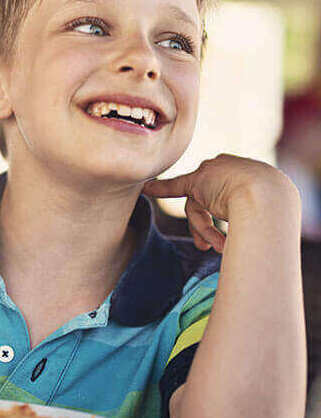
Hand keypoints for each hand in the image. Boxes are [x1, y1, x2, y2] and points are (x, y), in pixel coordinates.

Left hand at [142, 153, 297, 253]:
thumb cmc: (270, 211)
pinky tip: (146, 189)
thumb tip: (242, 242)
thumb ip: (244, 216)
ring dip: (206, 230)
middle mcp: (229, 170)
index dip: (216, 210)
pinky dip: (159, 188)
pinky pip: (174, 186)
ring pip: (197, 207)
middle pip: (207, 202)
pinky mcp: (197, 181)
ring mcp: (212, 173)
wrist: (267, 196)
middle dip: (205, 228)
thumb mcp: (260, 212)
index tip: (217, 225)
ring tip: (216, 247)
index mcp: (247, 175)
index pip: (223, 194)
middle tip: (208, 247)